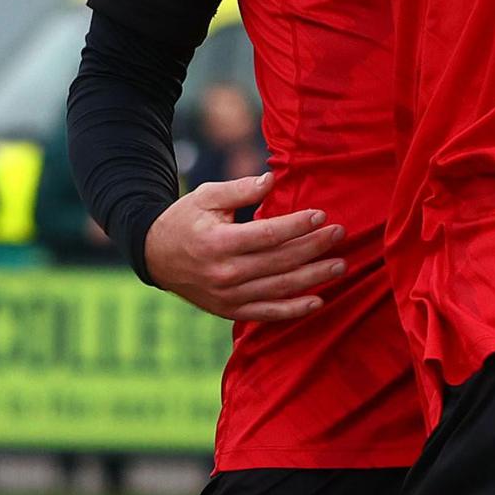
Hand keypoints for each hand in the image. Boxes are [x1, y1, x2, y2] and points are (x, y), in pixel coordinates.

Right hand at [143, 172, 346, 321]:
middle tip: (340, 235)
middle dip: (314, 247)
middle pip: (280, 261)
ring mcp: (227, 296)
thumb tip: (271, 180)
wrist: (154, 257)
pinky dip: (294, 310)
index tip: (321, 216)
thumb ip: (239, 189)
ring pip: (279, 288)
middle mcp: (224, 272)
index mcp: (218, 242)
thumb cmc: (184, 220)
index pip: (267, 235)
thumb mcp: (205, 197)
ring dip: (313, 278)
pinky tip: (318, 301)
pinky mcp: (229, 310)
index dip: (297, 225)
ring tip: (339, 265)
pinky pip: (267, 314)